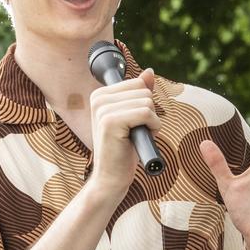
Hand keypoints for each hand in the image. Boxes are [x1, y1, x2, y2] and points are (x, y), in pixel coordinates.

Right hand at [87, 68, 160, 196]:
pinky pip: (146, 113)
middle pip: (145, 91)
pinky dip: (152, 128)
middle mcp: (98, 98)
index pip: (139, 83)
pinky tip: (137, 140)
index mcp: (100, 94)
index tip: (132, 123)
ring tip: (134, 137)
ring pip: (148, 102)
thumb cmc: (124, 149)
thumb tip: (149, 71)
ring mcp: (103, 109)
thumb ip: (140, 93)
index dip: (144, 105)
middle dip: (149, 114)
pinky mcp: (110, 122)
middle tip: (135, 133)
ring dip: (151, 123)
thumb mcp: (134, 116)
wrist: (111, 177)